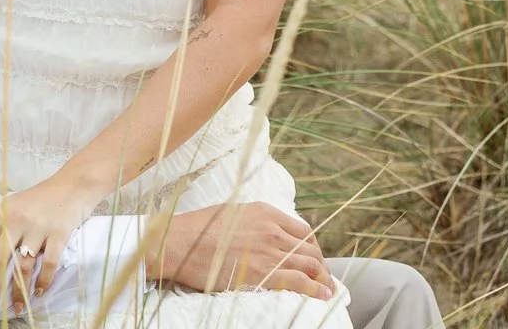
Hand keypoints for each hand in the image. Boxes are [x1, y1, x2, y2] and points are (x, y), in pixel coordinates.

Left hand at [0, 174, 105, 312]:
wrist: (74, 183)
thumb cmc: (41, 197)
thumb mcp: (13, 203)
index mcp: (0, 212)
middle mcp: (16, 219)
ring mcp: (38, 227)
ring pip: (23, 267)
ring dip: (20, 293)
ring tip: (19, 308)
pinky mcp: (59, 233)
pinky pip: (48, 264)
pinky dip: (43, 282)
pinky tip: (39, 292)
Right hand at [155, 202, 337, 298]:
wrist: (179, 242)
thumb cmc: (197, 229)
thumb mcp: (231, 213)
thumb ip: (253, 221)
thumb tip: (262, 232)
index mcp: (266, 212)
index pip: (302, 230)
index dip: (312, 247)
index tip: (314, 258)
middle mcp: (272, 228)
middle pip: (309, 248)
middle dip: (321, 264)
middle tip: (325, 277)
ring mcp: (269, 250)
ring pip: (309, 264)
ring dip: (323, 278)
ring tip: (329, 289)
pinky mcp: (263, 272)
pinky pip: (299, 281)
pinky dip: (315, 289)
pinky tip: (322, 295)